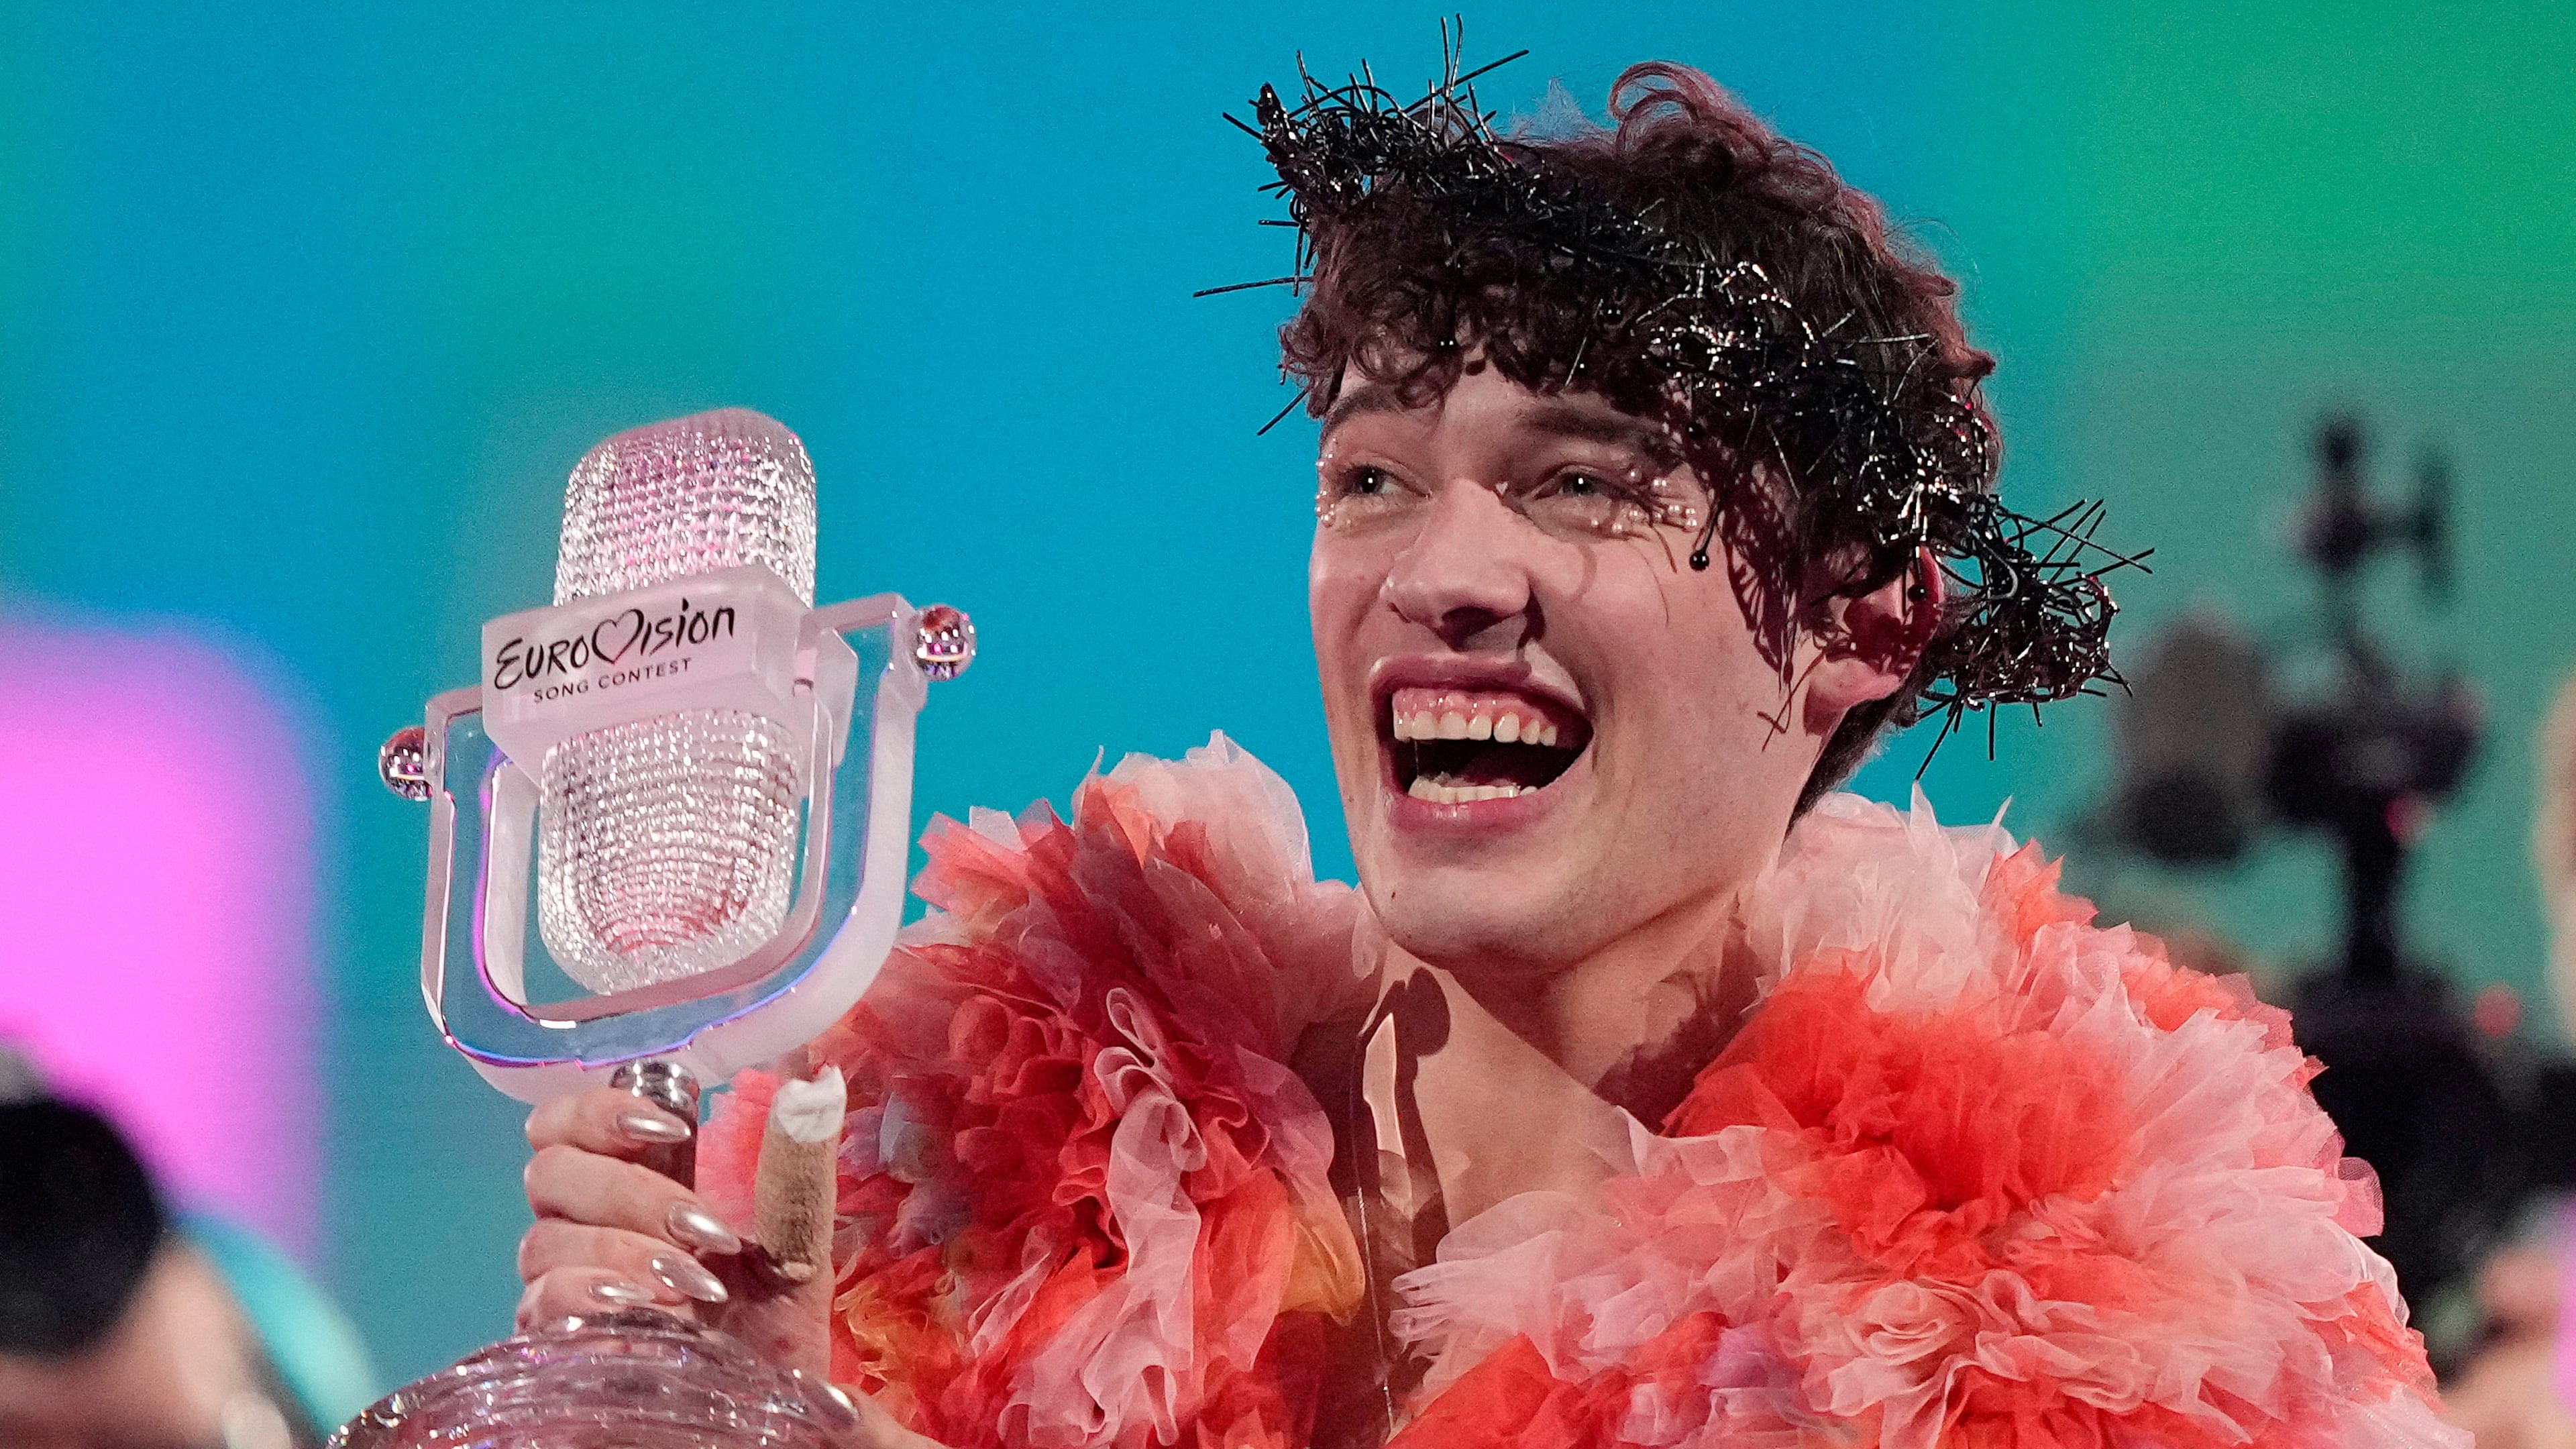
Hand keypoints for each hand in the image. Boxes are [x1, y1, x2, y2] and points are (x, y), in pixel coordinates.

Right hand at [517, 1084, 831, 1376]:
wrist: (767, 1417)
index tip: (670, 1124)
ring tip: (692, 1284)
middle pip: (550, 1172)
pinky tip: (648, 1310)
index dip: (599, 1109)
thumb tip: (816, 1089)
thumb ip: (797, 1173)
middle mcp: (578, 1231)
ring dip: (623, 1250)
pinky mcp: (554, 1346)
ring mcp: (560, 1288)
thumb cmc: (771, 1326)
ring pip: (544, 1240)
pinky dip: (594, 1297)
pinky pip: (540, 1305)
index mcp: (625, 1189)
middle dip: (630, 1191)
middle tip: (702, 1231)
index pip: (564, 1124)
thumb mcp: (796, 1245)